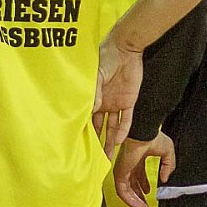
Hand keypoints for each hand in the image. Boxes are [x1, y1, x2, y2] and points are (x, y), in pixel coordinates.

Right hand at [93, 38, 142, 158]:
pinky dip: (123, 130)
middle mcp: (103, 103)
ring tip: (107, 157)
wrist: (125, 48)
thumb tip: (90, 108)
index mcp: (92, 97)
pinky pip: (126, 119)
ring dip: (110, 141)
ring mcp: (116, 103)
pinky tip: (120, 141)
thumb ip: (94, 91)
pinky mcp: (129, 101)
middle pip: (99, 127)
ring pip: (112, 127)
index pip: (86, 118)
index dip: (82, 131)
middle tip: (92, 158)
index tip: (77, 145)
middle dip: (96, 142)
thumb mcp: (96, 74)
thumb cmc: (105, 57)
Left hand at [113, 134, 176, 206]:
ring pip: (126, 190)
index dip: (144, 185)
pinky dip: (130, 200)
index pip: (138, 174)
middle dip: (139, 196)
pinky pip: (122, 191)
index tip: (150, 193)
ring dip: (136, 202)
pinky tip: (139, 205)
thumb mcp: (167, 153)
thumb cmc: (153, 136)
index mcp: (137, 157)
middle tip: (145, 206)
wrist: (144, 133)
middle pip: (132, 184)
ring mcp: (123, 168)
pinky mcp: (119, 173)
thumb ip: (168, 166)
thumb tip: (165, 178)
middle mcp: (129, 164)